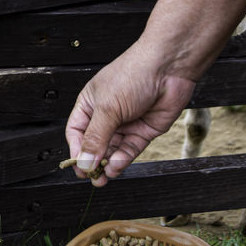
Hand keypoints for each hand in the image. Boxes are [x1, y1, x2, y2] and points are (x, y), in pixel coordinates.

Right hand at [64, 45, 196, 185]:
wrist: (169, 67)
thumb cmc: (134, 74)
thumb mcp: (107, 108)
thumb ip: (95, 139)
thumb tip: (84, 162)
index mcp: (89, 105)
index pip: (76, 134)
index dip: (76, 151)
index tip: (79, 166)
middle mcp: (106, 116)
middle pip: (94, 146)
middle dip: (92, 162)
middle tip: (92, 177)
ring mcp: (125, 124)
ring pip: (112, 151)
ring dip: (107, 165)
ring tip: (104, 177)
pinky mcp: (143, 130)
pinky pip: (129, 150)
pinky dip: (123, 160)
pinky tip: (117, 166)